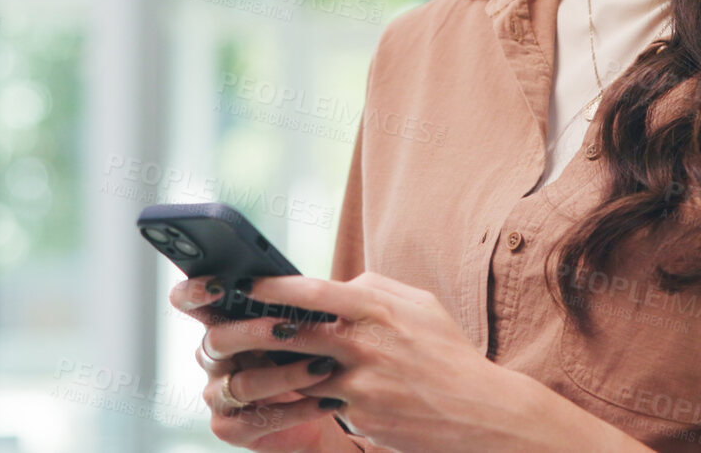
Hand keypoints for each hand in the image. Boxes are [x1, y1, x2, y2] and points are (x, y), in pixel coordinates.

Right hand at [169, 275, 348, 451]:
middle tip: (290, 327)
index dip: (193, 292)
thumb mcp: (292, 325)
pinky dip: (300, 409)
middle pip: (217, 341)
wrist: (312, 407)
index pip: (188, 303)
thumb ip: (284, 306)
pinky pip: (262, 420)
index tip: (219, 284)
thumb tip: (300, 284)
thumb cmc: (299, 354)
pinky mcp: (229, 428)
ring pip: (243, 384)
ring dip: (287, 375)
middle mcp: (211, 359)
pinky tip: (326, 400)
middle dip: (254, 333)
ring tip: (323, 366)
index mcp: (218, 324)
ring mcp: (216, 396)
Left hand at [210, 272, 528, 452]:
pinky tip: (278, 398)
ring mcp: (360, 385)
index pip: (313, 291)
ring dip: (266, 372)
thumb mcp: (420, 305)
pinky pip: (316, 406)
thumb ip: (374, 287)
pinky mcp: (359, 418)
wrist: (478, 413)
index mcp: (377, 309)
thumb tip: (337, 282)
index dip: (273, 286)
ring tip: (240, 365)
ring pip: (295, 375)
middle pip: (290, 334)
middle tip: (222, 327)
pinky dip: (297, 402)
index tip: (245, 283)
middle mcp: (364, 345)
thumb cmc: (447, 354)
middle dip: (250, 330)